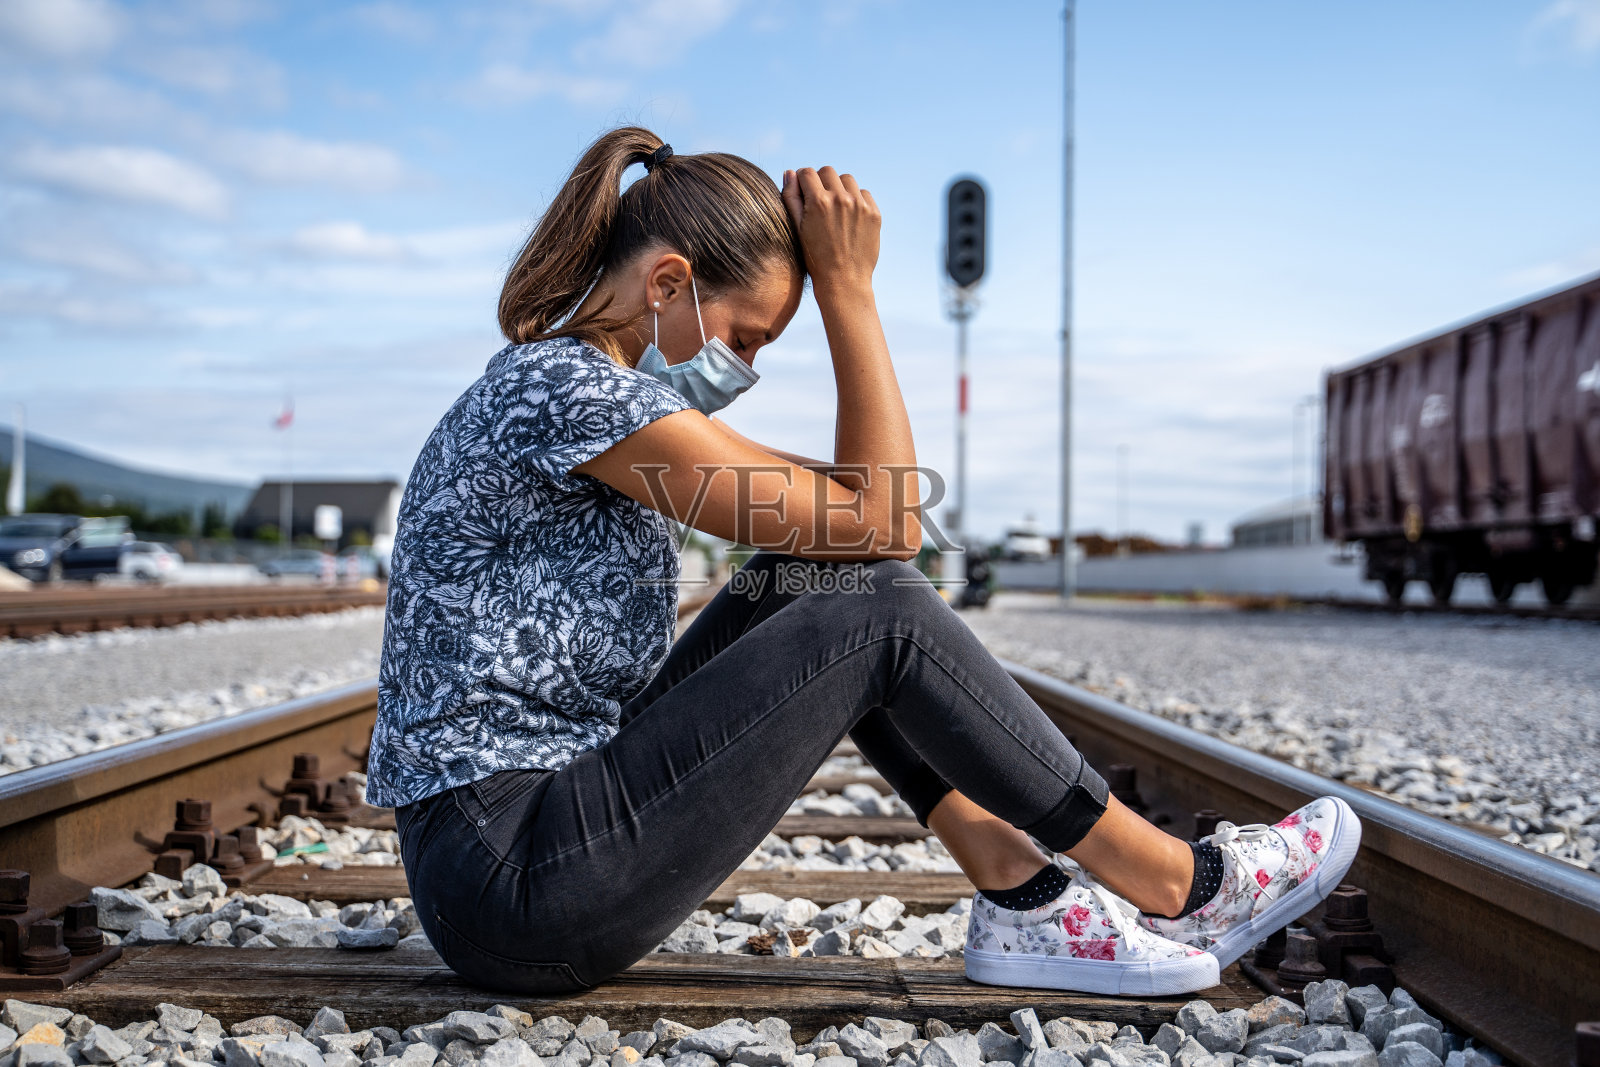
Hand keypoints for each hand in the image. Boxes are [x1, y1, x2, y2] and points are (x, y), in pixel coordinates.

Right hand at [782, 165, 879, 297]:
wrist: (843, 281)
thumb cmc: (815, 258)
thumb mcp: (797, 229)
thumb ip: (791, 198)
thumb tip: (790, 173)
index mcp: (818, 202)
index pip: (807, 172)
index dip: (803, 180)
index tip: (804, 191)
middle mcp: (841, 199)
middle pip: (827, 172)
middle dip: (821, 181)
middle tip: (819, 201)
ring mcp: (860, 205)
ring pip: (847, 179)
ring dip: (839, 188)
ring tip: (835, 208)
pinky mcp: (874, 213)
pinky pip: (863, 193)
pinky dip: (855, 199)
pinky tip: (849, 217)